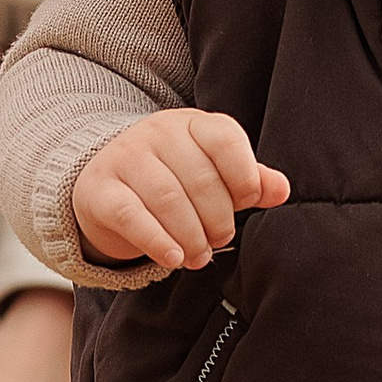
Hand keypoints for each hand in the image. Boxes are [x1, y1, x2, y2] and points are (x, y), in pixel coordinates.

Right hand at [71, 109, 289, 272]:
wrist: (104, 180)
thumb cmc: (171, 177)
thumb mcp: (212, 172)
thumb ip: (248, 180)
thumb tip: (281, 190)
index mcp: (191, 125)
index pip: (225, 140)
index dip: (244, 177)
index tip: (248, 202)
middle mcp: (157, 133)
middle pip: (199, 178)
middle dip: (217, 218)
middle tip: (220, 239)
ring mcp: (125, 158)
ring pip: (167, 198)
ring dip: (191, 235)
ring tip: (198, 255)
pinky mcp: (99, 189)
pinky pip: (130, 215)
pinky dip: (156, 240)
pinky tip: (173, 257)